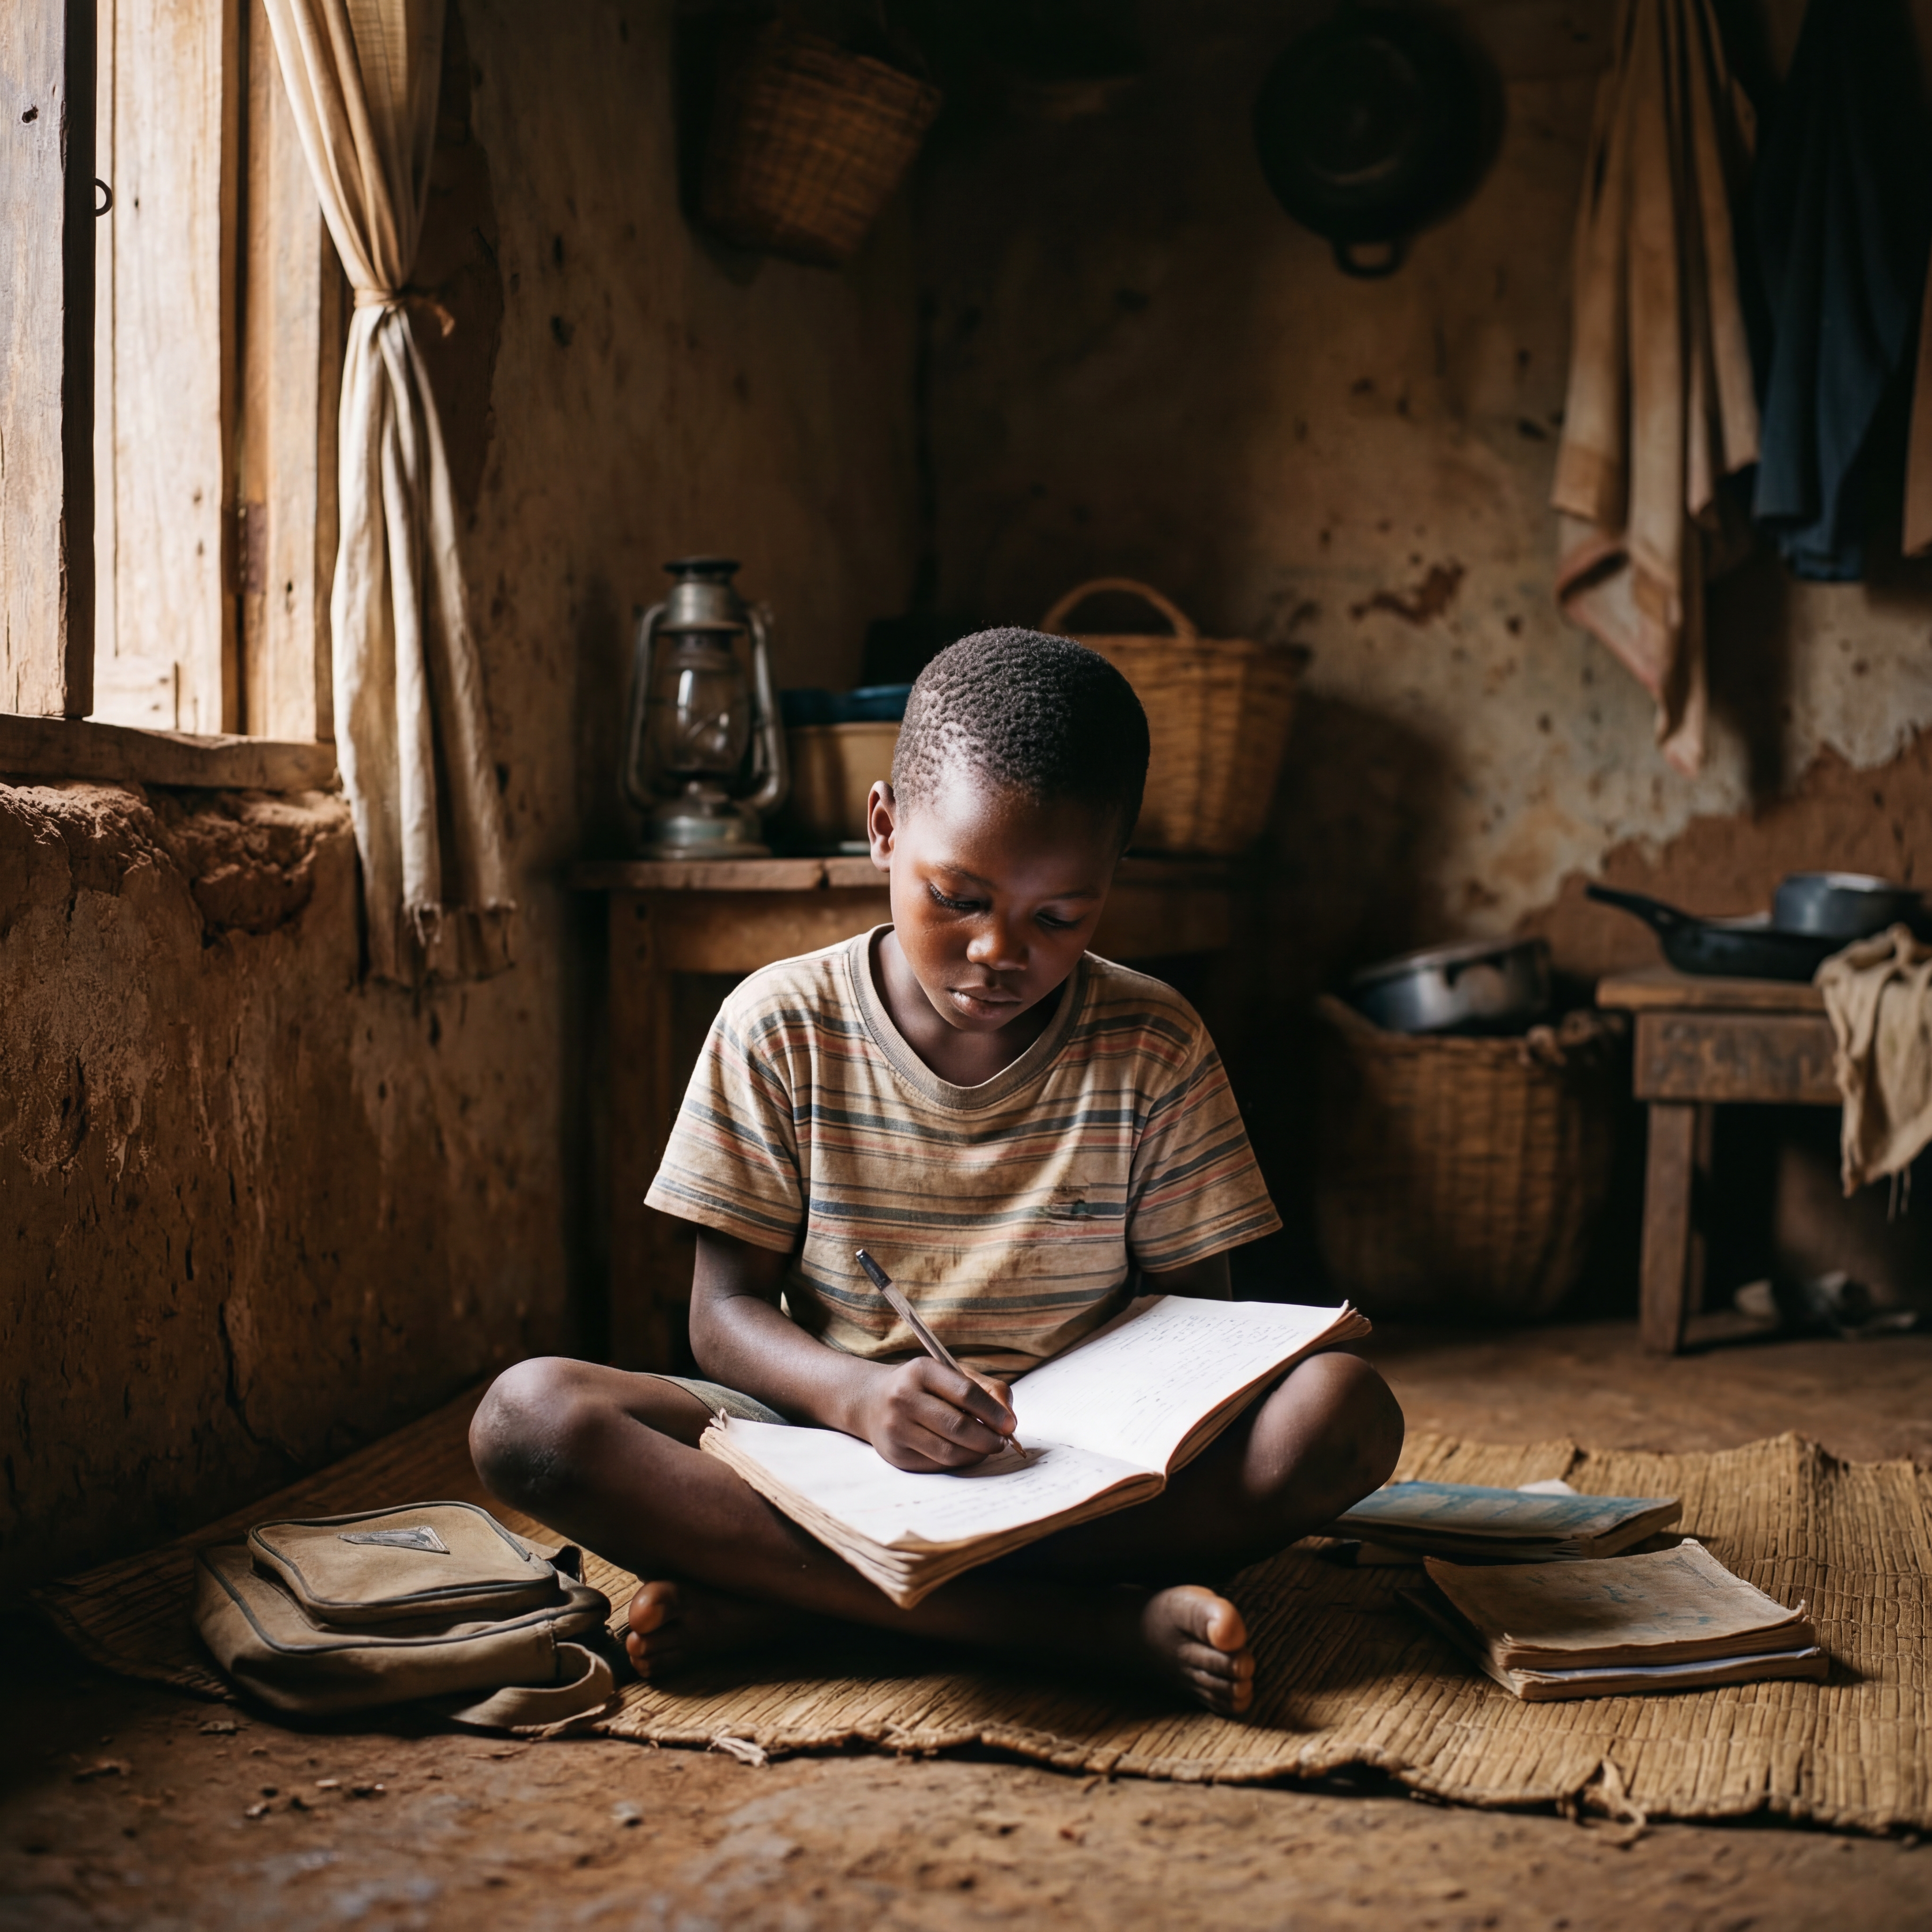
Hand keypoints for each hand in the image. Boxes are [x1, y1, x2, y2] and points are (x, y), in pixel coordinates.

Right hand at [857, 1359, 1016, 1472]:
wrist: (872, 1401)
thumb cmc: (923, 1386)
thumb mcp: (951, 1374)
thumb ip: (987, 1390)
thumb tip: (1009, 1420)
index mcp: (921, 1371)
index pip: (966, 1393)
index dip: (993, 1412)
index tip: (1010, 1424)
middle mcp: (904, 1398)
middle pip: (958, 1426)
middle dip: (988, 1438)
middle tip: (1002, 1441)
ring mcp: (897, 1428)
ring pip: (949, 1451)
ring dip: (976, 1453)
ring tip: (986, 1447)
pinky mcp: (896, 1454)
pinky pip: (937, 1464)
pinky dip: (958, 1461)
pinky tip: (964, 1452)